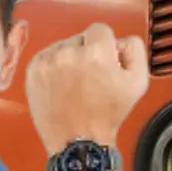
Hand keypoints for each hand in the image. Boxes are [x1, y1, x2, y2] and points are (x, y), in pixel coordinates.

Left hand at [25, 23, 148, 152]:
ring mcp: (47, 61)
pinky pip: (45, 56)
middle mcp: (68, 52)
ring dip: (69, 58)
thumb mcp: (138, 81)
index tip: (104, 62)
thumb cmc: (108, 114)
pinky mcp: (32, 71)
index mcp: (96, 51)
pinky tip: (60, 84)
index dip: (105, 46)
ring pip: (62, 46)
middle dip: (87, 51)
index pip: (100, 29)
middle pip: (80, 37)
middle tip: (90, 77)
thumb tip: (119, 41)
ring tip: (74, 83)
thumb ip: (134, 50)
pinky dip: (52, 66)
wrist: (77, 141)